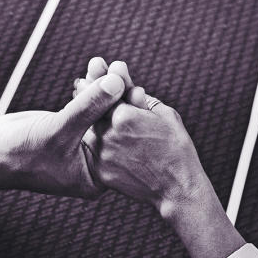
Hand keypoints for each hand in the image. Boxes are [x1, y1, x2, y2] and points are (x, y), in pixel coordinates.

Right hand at [0, 72, 125, 197]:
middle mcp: (93, 162)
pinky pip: (86, 107)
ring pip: (99, 112)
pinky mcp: (70, 129)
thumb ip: (89, 107)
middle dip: (115, 95)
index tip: (135, 89)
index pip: (120, 141)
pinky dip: (88, 88)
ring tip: (101, 62)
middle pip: (113, 123)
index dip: (128, 114)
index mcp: (96, 176)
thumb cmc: (22, 152)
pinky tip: (92, 68)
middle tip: (120, 68)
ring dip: (100, 86)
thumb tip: (117, 83)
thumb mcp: (59, 129)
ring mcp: (82, 145)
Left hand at [75, 58, 213, 221]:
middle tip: (81, 83)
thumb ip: (139, 95)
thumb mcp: (163, 114)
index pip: (103, 91)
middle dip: (87, 94)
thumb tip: (124, 77)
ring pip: (89, 131)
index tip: (93, 68)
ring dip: (89, 120)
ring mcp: (102, 154)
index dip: (98, 78)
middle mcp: (108, 134)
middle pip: (90, 110)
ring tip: (96, 114)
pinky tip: (101, 139)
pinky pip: (93, 152)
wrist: (176, 189)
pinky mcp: (100, 172)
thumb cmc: (176, 148)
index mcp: (123, 115)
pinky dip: (95, 143)